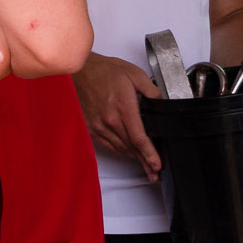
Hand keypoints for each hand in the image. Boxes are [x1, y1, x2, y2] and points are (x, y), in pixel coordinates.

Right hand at [73, 53, 161, 178]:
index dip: (149, 153)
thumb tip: (162, 101)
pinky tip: (129, 154)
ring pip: (120, 148)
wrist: (81, 71)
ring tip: (146, 167)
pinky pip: (108, 145)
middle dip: (145, 161)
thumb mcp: (134, 74)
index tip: (157, 165)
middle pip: (131, 147)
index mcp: (123, 107)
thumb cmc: (106, 71)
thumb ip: (151, 89)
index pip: (139, 137)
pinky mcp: (91, 127)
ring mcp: (99, 125)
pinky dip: (120, 150)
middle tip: (155, 172)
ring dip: (134, 158)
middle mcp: (110, 120)